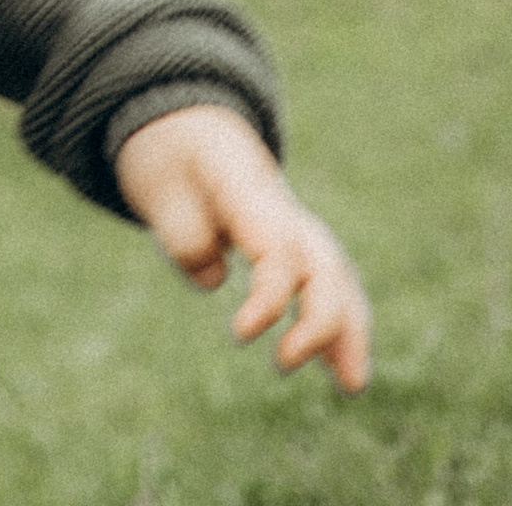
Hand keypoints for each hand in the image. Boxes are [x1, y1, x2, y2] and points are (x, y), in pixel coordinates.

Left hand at [112, 103, 370, 393]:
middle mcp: (283, 207)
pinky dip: (342, 322)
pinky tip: (343, 370)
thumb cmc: (172, 158)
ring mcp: (295, 224)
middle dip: (326, 319)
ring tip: (352, 385)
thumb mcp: (158, 186)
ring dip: (349, 329)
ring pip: (338, 275)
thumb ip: (184, 233)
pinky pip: (329, 283)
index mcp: (248, 190)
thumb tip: (215, 277)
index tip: (240, 334)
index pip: (279, 250)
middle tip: (290, 364)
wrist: (188, 126)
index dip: (270, 298)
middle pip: (325, 262)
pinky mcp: (294, 245)